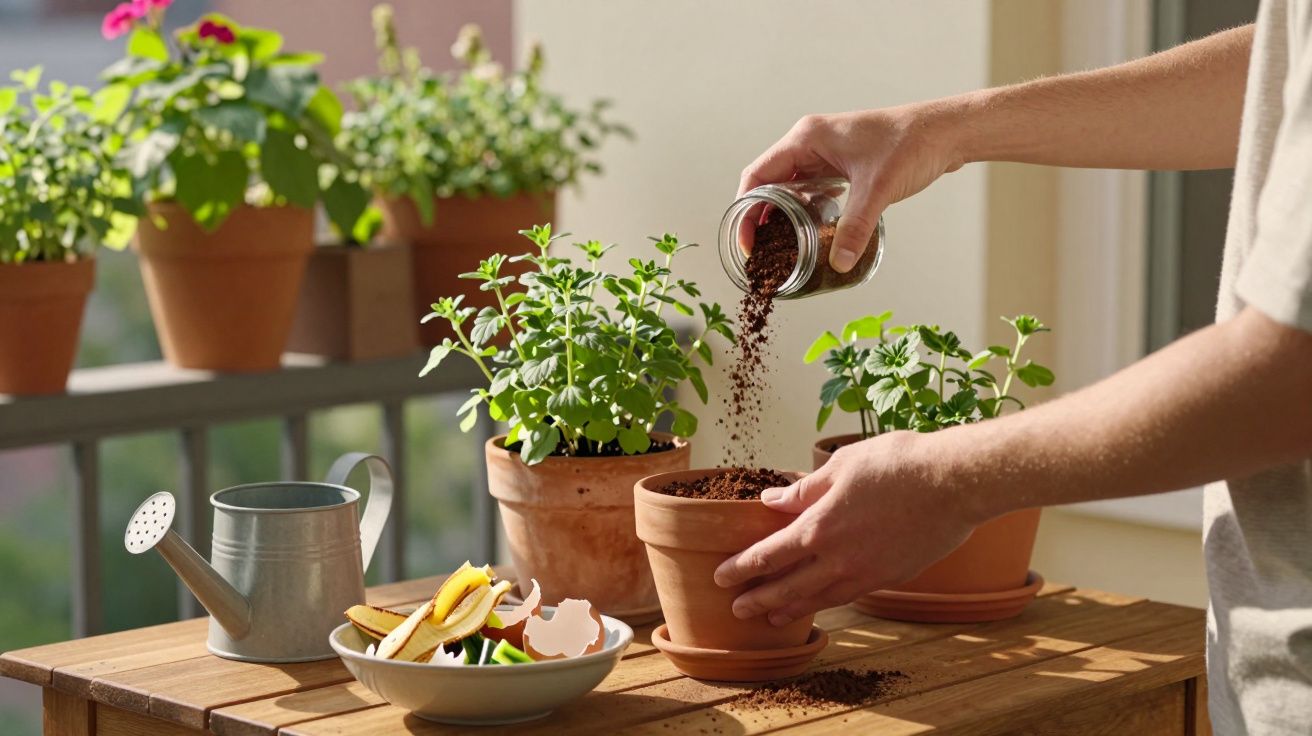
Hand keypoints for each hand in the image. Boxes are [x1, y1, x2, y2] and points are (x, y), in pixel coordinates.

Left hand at [713, 431, 984, 625]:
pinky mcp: (889, 577)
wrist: (953, 484)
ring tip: (771, 617)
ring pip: (818, 598)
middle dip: (758, 599)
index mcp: (818, 526)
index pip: (769, 554)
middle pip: (787, 586)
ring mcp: (865, 572)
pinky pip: (849, 596)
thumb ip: (804, 490)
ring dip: (790, 609)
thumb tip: (771, 500)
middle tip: (737, 610)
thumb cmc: (897, 464)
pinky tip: (820, 603)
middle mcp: (837, 558)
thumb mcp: (841, 465)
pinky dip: (827, 603)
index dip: (742, 567)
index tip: (721, 576)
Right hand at [738, 104, 964, 272]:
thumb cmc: (911, 144)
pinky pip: (810, 188)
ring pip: (788, 187)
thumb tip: (840, 264)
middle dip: (759, 217)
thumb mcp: (878, 190)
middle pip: (768, 183)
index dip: (745, 211)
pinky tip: (807, 233)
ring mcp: (824, 152)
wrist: (945, 132)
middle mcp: (809, 142)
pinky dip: (803, 210)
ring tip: (776, 248)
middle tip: (758, 253)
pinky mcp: (840, 163)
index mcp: (806, 138)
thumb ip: (856, 228)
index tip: (746, 242)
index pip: (758, 175)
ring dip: (780, 215)